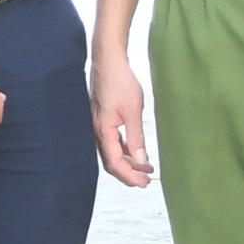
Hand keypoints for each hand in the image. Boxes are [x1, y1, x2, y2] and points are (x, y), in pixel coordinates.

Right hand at [90, 48, 153, 186]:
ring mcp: (98, 125)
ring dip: (128, 162)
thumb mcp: (133, 111)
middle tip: (146, 180)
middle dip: (128, 173)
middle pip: (111, 162)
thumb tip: (141, 160)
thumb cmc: (119, 82)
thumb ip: (136, 137)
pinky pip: (112, 142)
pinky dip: (124, 150)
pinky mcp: (102, 119)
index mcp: (103, 131)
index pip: (115, 163)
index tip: (144, 183)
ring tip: (145, 167)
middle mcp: (97, 131)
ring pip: (112, 152)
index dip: (130, 176)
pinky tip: (136, 150)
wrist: (109, 61)